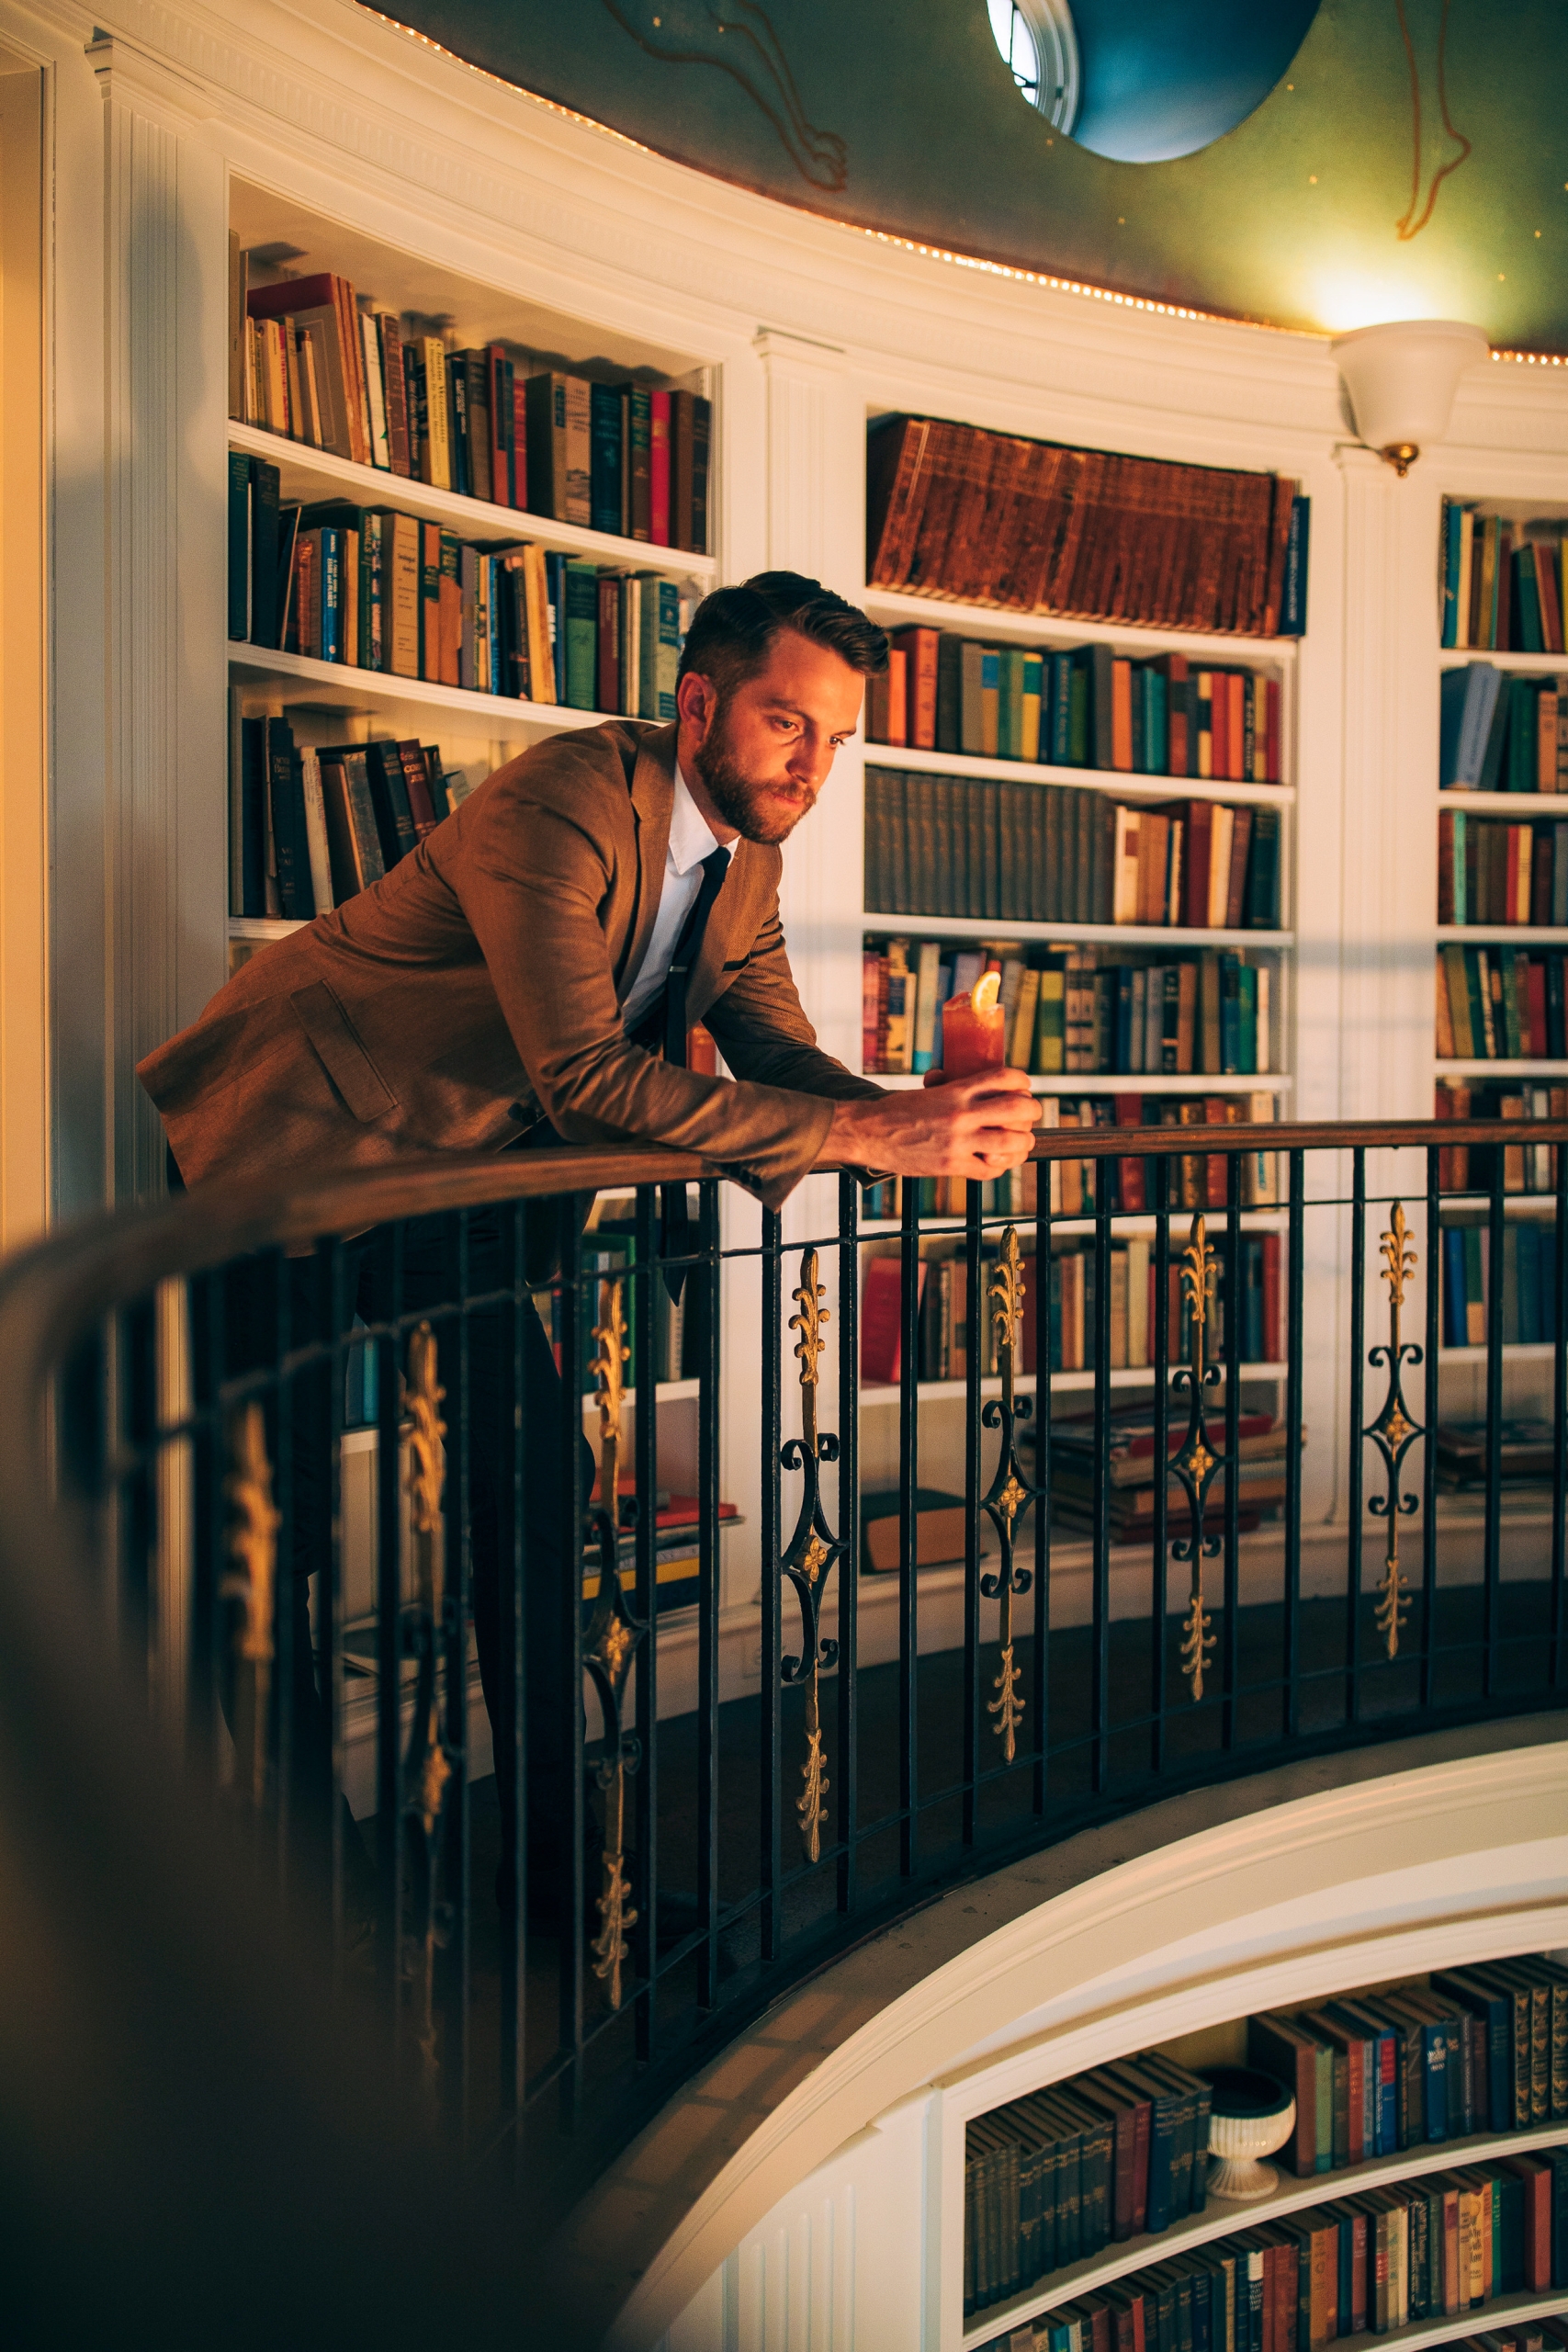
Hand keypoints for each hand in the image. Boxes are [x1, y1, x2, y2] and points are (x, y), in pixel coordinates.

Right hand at [825, 1069, 1037, 1179]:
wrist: (867, 1133)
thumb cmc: (895, 1110)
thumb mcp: (926, 1090)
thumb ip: (946, 1084)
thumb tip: (950, 1074)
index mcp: (956, 1090)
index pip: (1004, 1078)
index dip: (1022, 1081)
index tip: (1023, 1087)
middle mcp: (961, 1114)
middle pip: (1017, 1110)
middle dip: (1032, 1111)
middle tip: (1031, 1115)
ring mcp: (957, 1142)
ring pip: (1012, 1142)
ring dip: (1024, 1142)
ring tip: (1022, 1142)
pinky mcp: (951, 1166)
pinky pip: (990, 1169)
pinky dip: (1000, 1166)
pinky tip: (997, 1161)